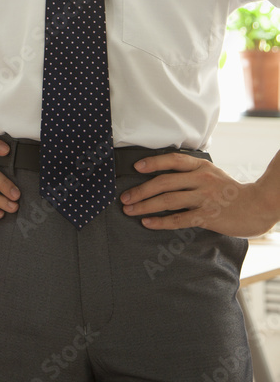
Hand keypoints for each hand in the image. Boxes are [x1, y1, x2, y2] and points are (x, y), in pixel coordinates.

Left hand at [120, 152, 278, 236]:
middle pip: (164, 182)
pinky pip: (179, 219)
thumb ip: (192, 172)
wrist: (257, 207)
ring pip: (168, 200)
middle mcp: (201, 179)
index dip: (153, 163)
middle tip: (125, 197)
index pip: (172, 160)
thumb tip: (165, 174)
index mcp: (201, 166)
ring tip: (130, 210)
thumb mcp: (213, 173)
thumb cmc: (231, 191)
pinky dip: (161, 221)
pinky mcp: (207, 217)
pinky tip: (148, 223)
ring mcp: (204, 198)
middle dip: (141, 190)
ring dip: (145, 206)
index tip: (136, 168)